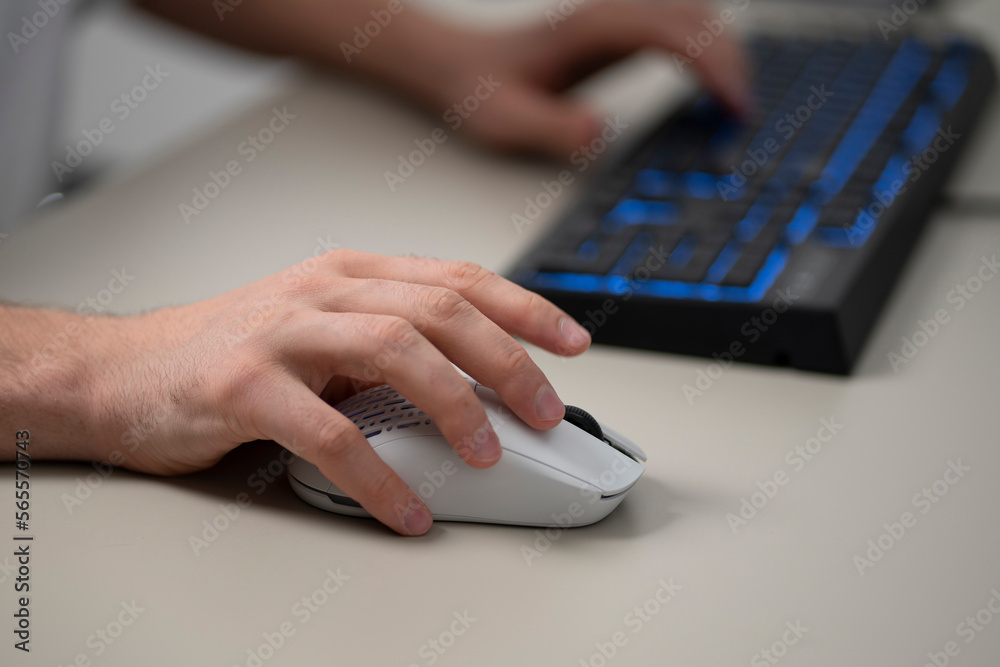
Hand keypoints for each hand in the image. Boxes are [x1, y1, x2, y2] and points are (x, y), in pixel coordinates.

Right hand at [87, 251, 590, 534]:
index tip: (572, 342)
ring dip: (455, 405)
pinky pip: (330, 434)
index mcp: (348, 273)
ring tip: (488, 454)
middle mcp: (322, 290)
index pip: (456, 278)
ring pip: (396, 350)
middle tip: (545, 410)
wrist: (122, 373)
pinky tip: (408, 508)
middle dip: (508, 361)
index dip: (523, 307)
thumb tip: (472, 385)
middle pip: (440, 309)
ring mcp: (281, 332)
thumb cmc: (229, 354)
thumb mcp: (320, 330)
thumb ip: (387, 342)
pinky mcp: (242, 385)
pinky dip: (379, 476)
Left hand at [394, 0, 749, 156]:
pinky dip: (708, 51)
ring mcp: (617, 15)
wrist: (461, 67)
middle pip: (697, 16)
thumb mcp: (507, 122)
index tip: (734, 108)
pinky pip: (681, 26)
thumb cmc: (483, 94)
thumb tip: (599, 133)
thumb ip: (550, 129)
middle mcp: (610, 13)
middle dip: (732, 61)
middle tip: (743, 118)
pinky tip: (710, 91)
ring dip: (724, 53)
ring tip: (734, 108)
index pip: (674, 31)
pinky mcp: (620, 28)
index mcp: (591, 30)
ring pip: (695, 15)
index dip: (714, 65)